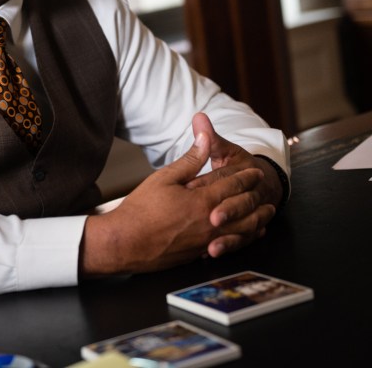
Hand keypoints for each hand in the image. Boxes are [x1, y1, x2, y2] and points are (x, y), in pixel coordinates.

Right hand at [80, 115, 274, 276]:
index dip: (246, 177)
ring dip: (257, 220)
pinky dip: (244, 239)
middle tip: (265, 190)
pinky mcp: (200, 253)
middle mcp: (210, 222)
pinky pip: (230, 245)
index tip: (255, 171)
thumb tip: (204, 138)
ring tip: (266, 214)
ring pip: (242, 230)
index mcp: (202, 200)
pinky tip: (246, 236)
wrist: (125, 242)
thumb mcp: (163, 178)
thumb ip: (189, 160)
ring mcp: (207, 241)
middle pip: (244, 209)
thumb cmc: (140, 210)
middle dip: (256, 197)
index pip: (233, 185)